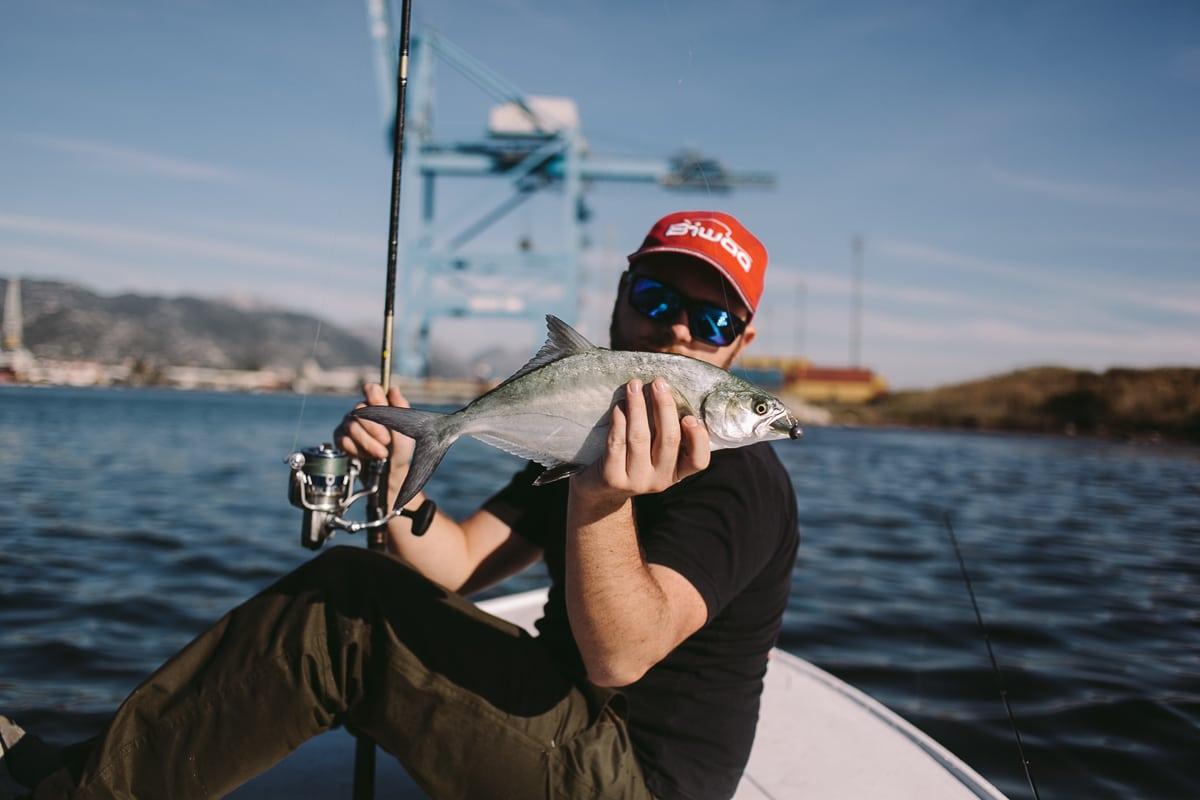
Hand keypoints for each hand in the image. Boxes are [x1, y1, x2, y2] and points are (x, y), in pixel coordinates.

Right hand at [334, 383, 415, 468]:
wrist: (392, 471)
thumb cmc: (401, 447)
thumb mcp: (407, 427)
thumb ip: (400, 406)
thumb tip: (393, 389)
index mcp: (378, 404)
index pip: (371, 389)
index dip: (375, 397)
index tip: (383, 408)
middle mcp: (361, 411)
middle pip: (360, 409)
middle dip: (375, 428)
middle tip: (387, 441)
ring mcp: (349, 424)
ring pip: (352, 426)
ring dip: (368, 443)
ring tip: (382, 454)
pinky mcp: (341, 439)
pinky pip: (344, 441)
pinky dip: (358, 451)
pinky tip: (368, 457)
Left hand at [574, 377, 710, 504]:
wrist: (600, 488)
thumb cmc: (633, 458)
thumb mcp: (655, 451)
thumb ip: (666, 431)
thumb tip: (670, 392)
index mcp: (677, 472)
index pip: (698, 460)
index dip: (698, 439)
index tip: (689, 417)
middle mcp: (660, 480)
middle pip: (669, 440)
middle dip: (664, 406)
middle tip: (659, 383)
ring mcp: (636, 481)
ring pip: (640, 438)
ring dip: (638, 407)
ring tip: (634, 385)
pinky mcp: (613, 478)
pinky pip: (617, 442)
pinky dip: (619, 420)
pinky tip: (619, 405)